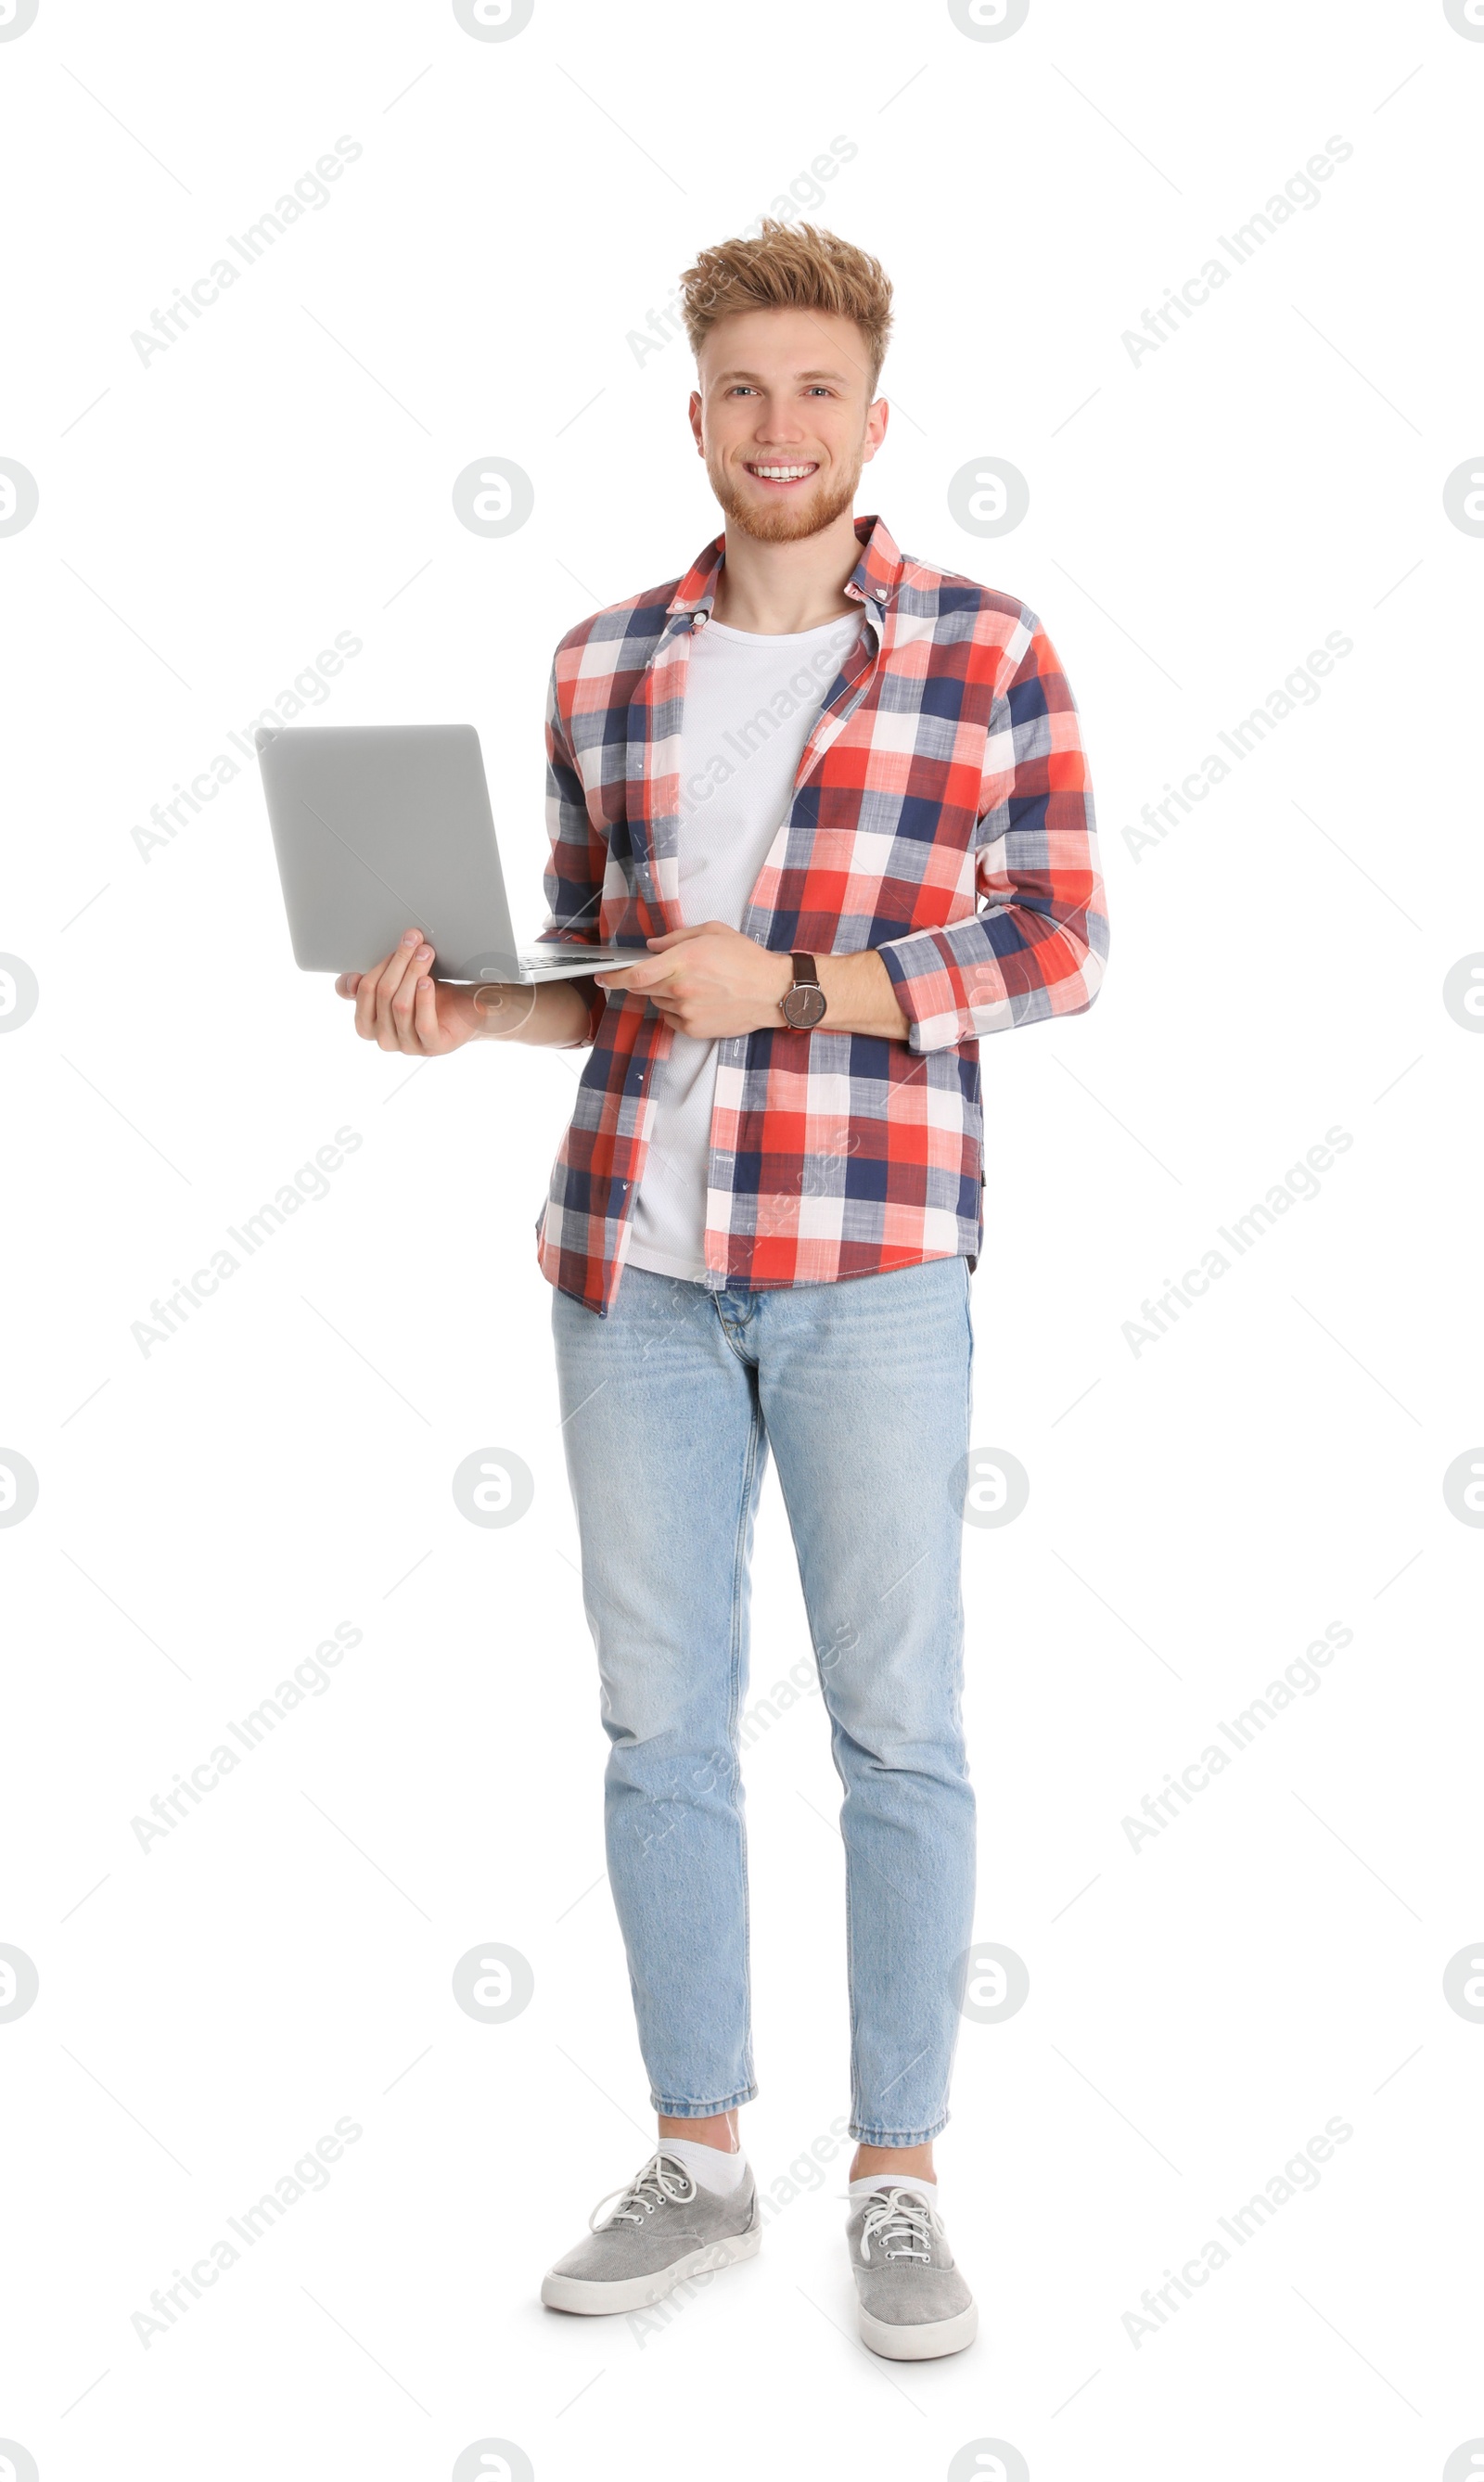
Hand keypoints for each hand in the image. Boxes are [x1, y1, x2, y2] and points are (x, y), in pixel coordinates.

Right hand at [336, 928, 535, 1054]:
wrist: (467, 1008)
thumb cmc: (431, 994)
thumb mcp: (397, 984)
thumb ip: (373, 982)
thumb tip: (350, 981)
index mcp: (368, 1024)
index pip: (363, 991)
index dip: (378, 965)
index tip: (395, 945)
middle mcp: (384, 1038)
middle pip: (383, 993)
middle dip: (399, 962)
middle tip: (414, 940)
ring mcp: (407, 1046)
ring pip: (401, 1005)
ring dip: (413, 973)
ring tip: (426, 953)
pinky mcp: (431, 1047)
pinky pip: (422, 1023)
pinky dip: (424, 998)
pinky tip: (427, 981)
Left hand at [595, 922, 789, 1039]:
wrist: (772, 991)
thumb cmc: (745, 958)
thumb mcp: (712, 933)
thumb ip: (676, 938)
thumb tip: (651, 947)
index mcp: (683, 960)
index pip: (636, 974)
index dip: (613, 977)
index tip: (602, 977)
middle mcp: (680, 988)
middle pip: (641, 989)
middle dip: (643, 981)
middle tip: (666, 973)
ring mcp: (686, 1011)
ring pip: (657, 1003)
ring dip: (665, 994)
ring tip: (695, 985)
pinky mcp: (694, 1029)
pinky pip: (671, 1019)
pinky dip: (678, 1010)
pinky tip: (701, 1000)